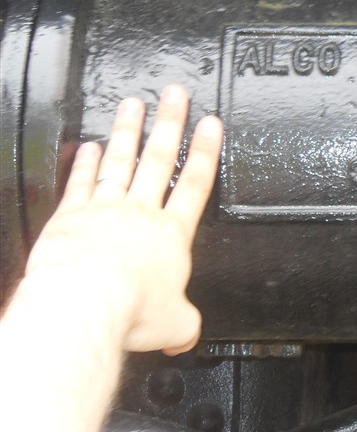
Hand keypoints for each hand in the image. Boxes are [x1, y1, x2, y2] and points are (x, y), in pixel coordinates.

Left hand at [21, 85, 222, 354]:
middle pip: (160, 159)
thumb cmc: (130, 311)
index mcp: (172, 234)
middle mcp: (140, 213)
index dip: (206, 151)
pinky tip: (90, 146)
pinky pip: (81, 182)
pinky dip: (86, 162)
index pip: (195, 183)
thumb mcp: (175, 325)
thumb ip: (183, 325)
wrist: (84, 304)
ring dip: (129, 130)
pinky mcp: (70, 218)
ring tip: (134, 104)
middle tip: (175, 94)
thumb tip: (185, 336)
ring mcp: (104, 210)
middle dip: (170, 124)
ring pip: (121, 161)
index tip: (211, 124)